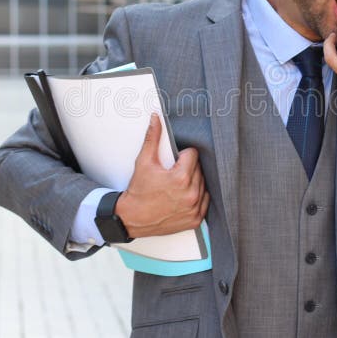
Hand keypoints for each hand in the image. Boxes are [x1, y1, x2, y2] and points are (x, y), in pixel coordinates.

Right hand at [115, 113, 209, 237]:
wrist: (131, 218)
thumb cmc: (138, 191)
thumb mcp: (144, 162)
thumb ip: (152, 138)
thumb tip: (156, 118)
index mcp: (180, 178)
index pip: (193, 154)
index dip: (182, 155)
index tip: (173, 161)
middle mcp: (190, 194)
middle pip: (199, 169)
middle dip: (187, 168)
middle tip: (172, 173)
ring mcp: (194, 208)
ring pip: (203, 184)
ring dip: (193, 181)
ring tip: (177, 185)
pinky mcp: (195, 219)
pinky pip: (205, 201)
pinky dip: (197, 197)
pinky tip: (184, 195)